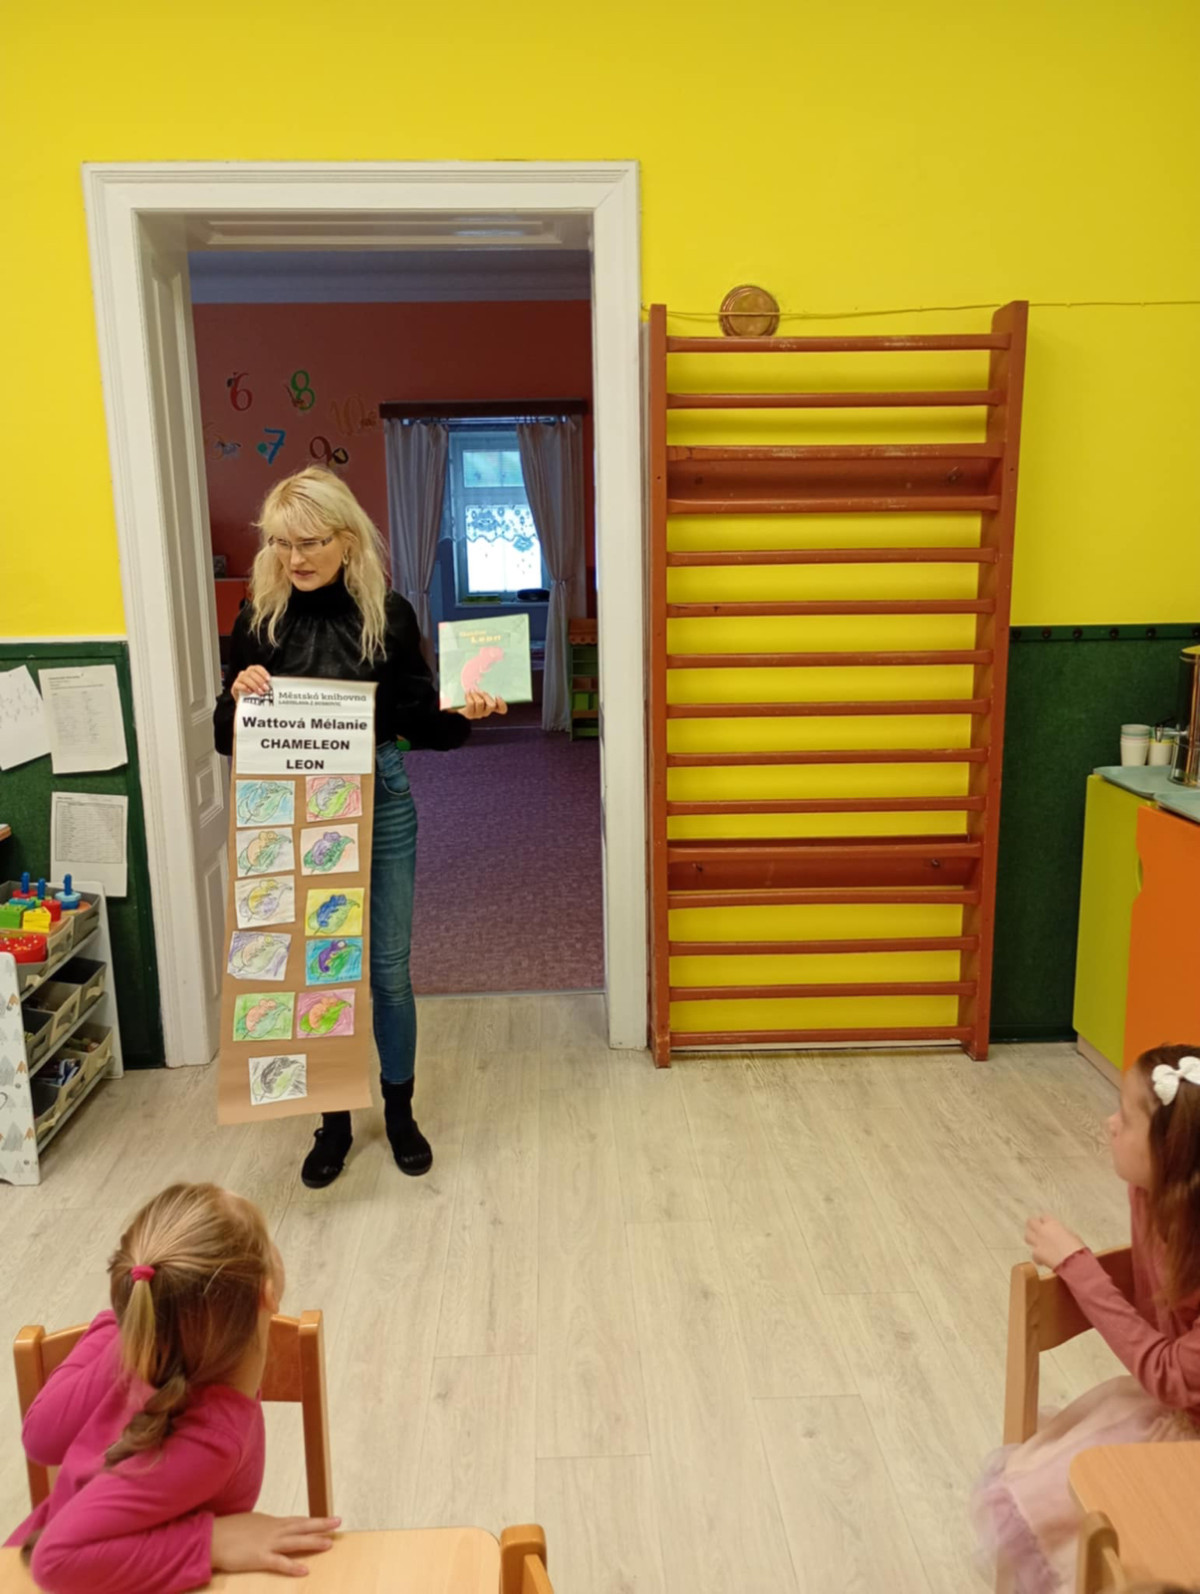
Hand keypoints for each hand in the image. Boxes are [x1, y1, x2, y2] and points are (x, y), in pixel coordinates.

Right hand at [211, 1512, 339, 1577]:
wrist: (212, 1538)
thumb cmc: (228, 1531)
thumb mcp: (250, 1523)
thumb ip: (263, 1527)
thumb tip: (270, 1528)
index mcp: (271, 1522)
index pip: (297, 1521)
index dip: (312, 1521)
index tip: (327, 1519)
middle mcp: (273, 1530)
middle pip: (302, 1525)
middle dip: (321, 1524)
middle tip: (338, 1522)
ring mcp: (268, 1543)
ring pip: (296, 1541)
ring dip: (313, 1542)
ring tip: (329, 1543)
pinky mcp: (259, 1557)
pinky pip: (280, 1562)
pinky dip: (293, 1566)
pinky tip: (305, 1569)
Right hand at [232, 667, 271, 700]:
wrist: (246, 704)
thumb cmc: (255, 694)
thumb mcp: (262, 688)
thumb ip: (266, 684)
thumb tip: (274, 685)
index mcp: (252, 671)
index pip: (257, 668)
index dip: (263, 672)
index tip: (268, 680)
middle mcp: (245, 673)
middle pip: (251, 673)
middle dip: (260, 681)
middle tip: (266, 689)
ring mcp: (239, 679)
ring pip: (245, 678)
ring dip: (254, 685)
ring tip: (260, 692)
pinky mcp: (234, 687)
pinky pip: (238, 685)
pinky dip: (244, 687)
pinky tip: (250, 692)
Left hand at [455, 690, 506, 720]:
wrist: (457, 707)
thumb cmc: (470, 697)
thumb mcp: (479, 693)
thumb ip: (484, 690)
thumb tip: (486, 675)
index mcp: (490, 707)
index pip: (502, 710)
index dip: (502, 704)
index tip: (497, 696)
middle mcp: (486, 712)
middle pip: (491, 705)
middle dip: (485, 695)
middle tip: (479, 690)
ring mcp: (478, 715)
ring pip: (480, 703)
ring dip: (475, 694)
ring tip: (471, 691)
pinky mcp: (470, 714)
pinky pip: (471, 704)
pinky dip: (469, 696)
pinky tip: (467, 693)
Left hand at [1025, 1214, 1085, 1269]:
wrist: (1074, 1262)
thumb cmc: (1077, 1248)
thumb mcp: (1073, 1235)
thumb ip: (1063, 1232)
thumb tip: (1061, 1234)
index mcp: (1053, 1224)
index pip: (1044, 1217)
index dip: (1045, 1221)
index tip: (1047, 1225)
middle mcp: (1043, 1230)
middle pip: (1031, 1222)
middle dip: (1033, 1226)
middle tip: (1037, 1231)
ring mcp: (1038, 1241)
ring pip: (1027, 1236)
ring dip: (1031, 1239)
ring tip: (1037, 1244)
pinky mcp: (1036, 1253)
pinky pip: (1033, 1253)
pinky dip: (1037, 1256)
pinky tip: (1042, 1261)